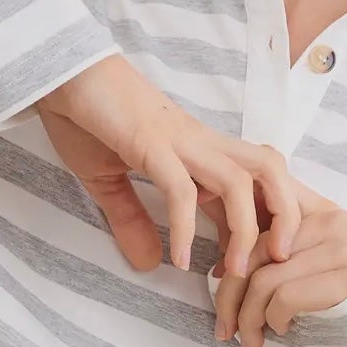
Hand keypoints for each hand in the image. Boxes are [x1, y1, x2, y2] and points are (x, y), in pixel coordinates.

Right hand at [35, 56, 300, 278]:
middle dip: (285, 219)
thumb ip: (131, 219)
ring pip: (239, 182)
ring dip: (244, 231)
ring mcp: (180, 142)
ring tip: (232, 272)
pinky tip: (179, 260)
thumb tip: (148, 264)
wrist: (61, 73)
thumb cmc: (88, 116)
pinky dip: (186, 229)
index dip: (264, 228)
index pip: (257, 186)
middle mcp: (202, 144)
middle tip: (273, 266)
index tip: (246, 269)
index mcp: (201, 150)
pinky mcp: (151, 144)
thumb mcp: (110, 179)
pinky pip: (181, 190)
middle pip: (271, 172)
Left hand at [207, 181, 346, 346]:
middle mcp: (334, 221)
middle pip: (256, 252)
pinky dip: (273, 320)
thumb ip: (267, 253)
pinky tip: (281, 329)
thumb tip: (219, 270)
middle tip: (224, 329)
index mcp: (318, 209)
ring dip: (248, 318)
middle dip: (229, 296)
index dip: (231, 256)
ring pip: (265, 280)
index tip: (219, 286)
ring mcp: (344, 249)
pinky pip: (285, 298)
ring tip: (249, 341)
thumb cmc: (329, 301)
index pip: (258, 222)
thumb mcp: (298, 266)